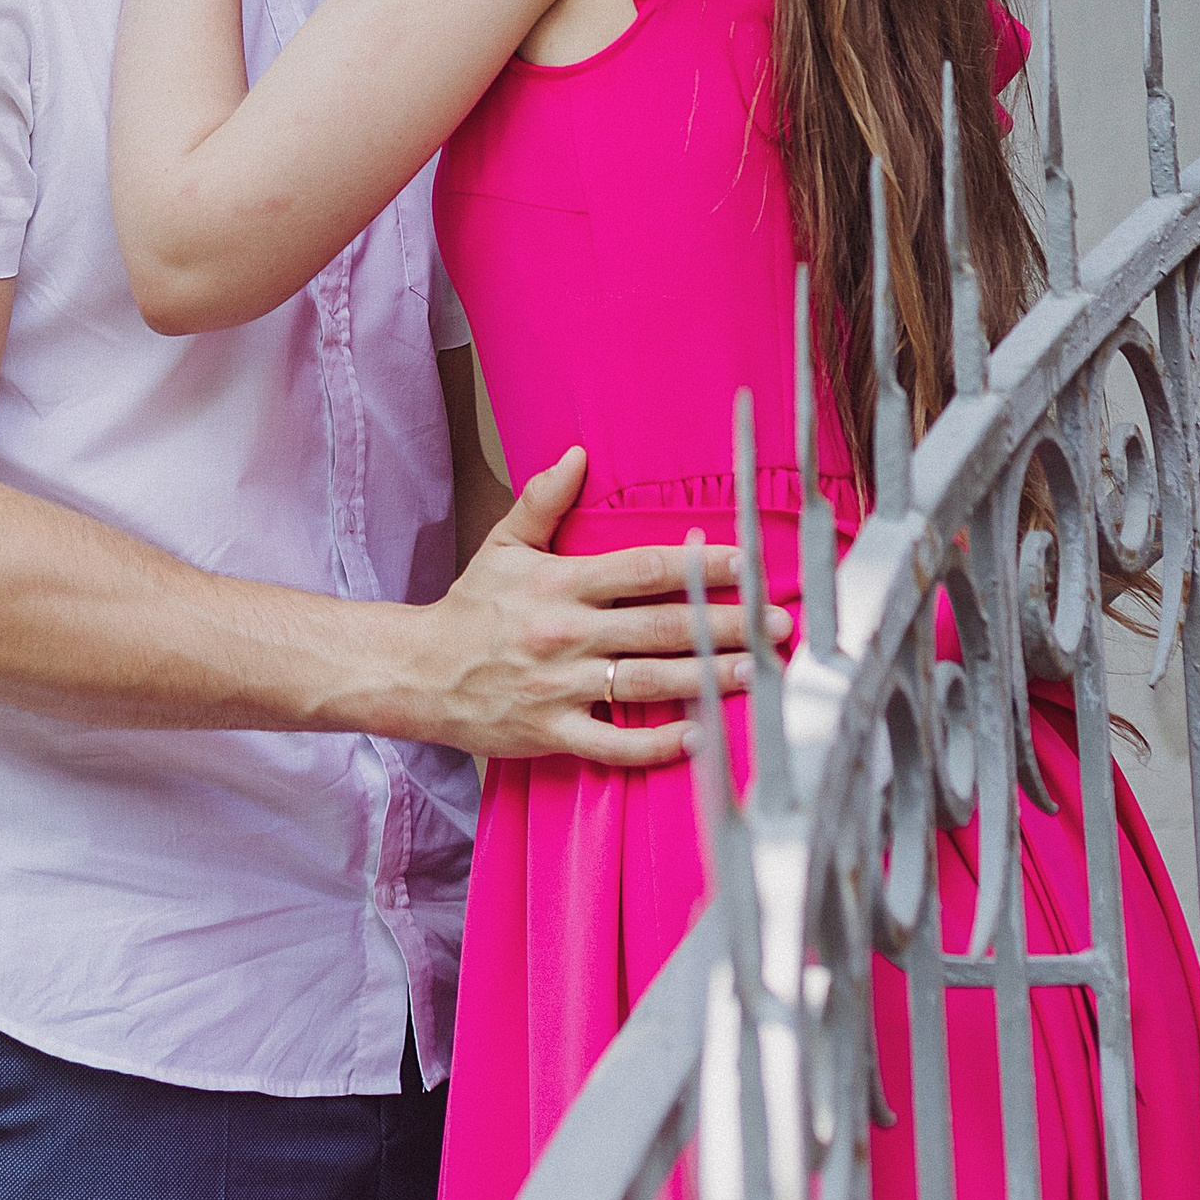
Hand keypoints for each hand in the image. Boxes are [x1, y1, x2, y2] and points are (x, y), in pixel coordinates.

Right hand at [411, 446, 785, 766]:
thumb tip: (577, 455)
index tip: (748, 562)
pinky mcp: (554, 731)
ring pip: (650, 683)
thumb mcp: (503, 545)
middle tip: (780, 624)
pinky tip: (700, 736)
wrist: (420, 673)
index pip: (645, 568)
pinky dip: (658, 745)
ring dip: (710, 678)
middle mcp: (568, 633)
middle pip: (662, 626)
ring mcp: (562, 687)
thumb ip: (543, 500)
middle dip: (727, 624)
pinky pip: (615, 743)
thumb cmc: (470, 609)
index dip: (700, 563)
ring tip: (759, 672)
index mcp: (561, 583)